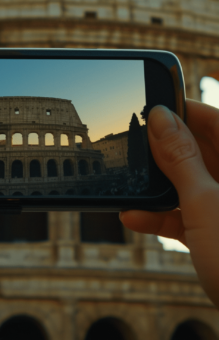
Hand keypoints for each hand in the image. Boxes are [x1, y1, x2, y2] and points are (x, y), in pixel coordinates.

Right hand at [120, 100, 218, 307]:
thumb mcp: (206, 204)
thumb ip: (181, 159)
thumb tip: (160, 119)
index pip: (217, 121)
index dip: (185, 110)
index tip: (153, 107)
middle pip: (199, 151)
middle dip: (164, 151)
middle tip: (135, 147)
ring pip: (190, 184)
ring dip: (158, 188)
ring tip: (131, 185)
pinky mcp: (216, 232)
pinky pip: (187, 214)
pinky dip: (162, 215)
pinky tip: (135, 217)